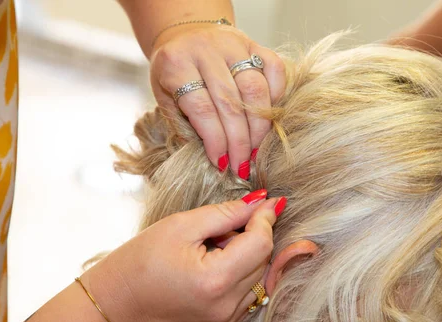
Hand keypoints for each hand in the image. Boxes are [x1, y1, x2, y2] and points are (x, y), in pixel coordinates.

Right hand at [81, 191, 282, 321]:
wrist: (112, 310)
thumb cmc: (137, 263)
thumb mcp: (179, 226)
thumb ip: (225, 213)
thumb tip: (260, 202)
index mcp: (215, 280)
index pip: (261, 243)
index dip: (264, 218)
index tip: (264, 202)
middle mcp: (225, 308)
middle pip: (262, 261)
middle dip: (251, 237)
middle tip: (221, 228)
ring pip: (257, 280)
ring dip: (245, 258)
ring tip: (212, 250)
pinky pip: (244, 297)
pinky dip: (237, 279)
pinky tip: (211, 271)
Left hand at [149, 23, 285, 178]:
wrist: (184, 36)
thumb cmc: (175, 74)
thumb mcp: (165, 98)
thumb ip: (185, 125)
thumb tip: (215, 158)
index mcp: (177, 64)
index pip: (202, 109)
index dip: (215, 140)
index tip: (222, 163)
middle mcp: (206, 50)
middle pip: (231, 102)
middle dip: (240, 141)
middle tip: (242, 165)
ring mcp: (233, 43)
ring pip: (255, 89)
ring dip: (259, 126)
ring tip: (256, 149)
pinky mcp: (254, 42)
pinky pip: (274, 68)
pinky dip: (276, 96)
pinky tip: (269, 118)